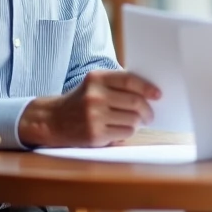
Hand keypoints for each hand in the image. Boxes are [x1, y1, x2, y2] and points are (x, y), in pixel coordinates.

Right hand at [20, 70, 159, 146]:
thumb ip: (117, 84)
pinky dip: (128, 132)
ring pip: (133, 119)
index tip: (157, 94)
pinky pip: (125, 133)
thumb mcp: (94, 85)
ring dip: (137, 122)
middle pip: (135, 102)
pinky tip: (121, 130)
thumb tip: (149, 93)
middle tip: (150, 115)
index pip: (130, 80)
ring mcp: (94, 116)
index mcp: (97, 78)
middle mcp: (95, 95)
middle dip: (147, 110)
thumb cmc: (81, 101)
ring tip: (134, 122)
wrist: (53, 120)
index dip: (147, 87)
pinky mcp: (95, 134)